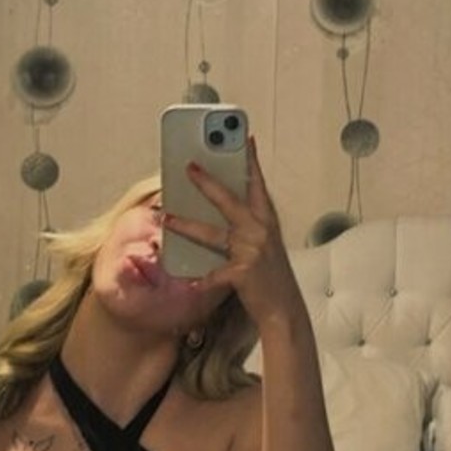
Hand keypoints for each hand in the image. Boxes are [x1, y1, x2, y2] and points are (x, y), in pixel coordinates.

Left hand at [163, 137, 304, 328]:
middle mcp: (261, 232)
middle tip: (189, 166)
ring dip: (186, 225)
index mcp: (267, 222)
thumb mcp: (265, 246)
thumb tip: (220, 209)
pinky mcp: (243, 273)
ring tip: (165, 218)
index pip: (258, 185)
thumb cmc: (272, 277)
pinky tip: (191, 283)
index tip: (244, 139)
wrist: (284, 310)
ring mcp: (252, 251)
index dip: (251, 161)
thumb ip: (247, 228)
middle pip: (229, 201)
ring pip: (212, 235)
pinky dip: (202, 280)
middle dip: (207, 183)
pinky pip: (214, 274)